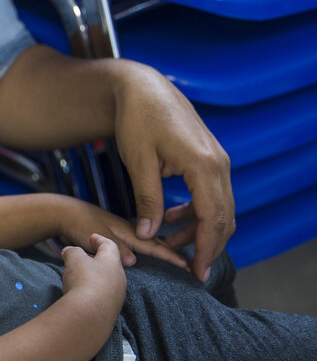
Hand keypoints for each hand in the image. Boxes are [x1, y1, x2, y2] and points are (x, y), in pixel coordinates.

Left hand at [55, 196, 187, 270]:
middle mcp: (130, 230)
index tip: (188, 267)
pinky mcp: (119, 232)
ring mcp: (125, 230)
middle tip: (195, 265)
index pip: (154, 245)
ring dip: (167, 249)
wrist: (63, 211)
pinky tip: (157, 251)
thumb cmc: (77, 223)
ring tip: (182, 259)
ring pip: (152, 241)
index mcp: (127, 230)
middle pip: (158, 242)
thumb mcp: (95, 235)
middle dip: (176, 252)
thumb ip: (114, 247)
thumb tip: (134, 262)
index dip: (171, 256)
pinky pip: (143, 241)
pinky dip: (154, 246)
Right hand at [59, 235, 125, 315]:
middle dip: (95, 260)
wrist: (89, 315)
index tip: (92, 237)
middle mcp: (119, 279)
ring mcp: (116, 296)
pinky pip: (102, 296)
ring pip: (106, 281)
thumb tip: (70, 252)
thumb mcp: (74, 258)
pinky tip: (81, 293)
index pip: (110, 246)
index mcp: (113, 262)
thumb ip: (72, 251)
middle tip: (82, 257)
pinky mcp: (110, 311)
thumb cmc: (84, 280)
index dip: (100, 240)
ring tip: (78, 277)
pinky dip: (92, 291)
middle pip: (108, 265)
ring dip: (94, 277)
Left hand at [113, 64, 233, 281]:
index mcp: (203, 165)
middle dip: (208, 246)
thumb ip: (147, 200)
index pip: (213, 218)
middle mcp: (219, 164)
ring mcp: (217, 160)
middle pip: (224, 216)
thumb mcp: (138, 161)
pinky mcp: (208, 158)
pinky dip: (195, 211)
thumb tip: (149, 234)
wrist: (142, 87)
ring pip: (219, 206)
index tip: (197, 273)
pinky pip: (210, 193)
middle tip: (191, 270)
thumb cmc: (137, 119)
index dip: (207, 248)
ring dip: (199, 229)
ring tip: (169, 245)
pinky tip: (170, 220)